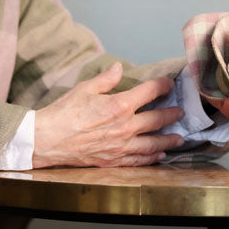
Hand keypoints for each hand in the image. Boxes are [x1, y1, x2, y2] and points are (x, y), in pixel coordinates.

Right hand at [33, 62, 185, 167]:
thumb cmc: (64, 112)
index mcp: (119, 105)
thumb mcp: (85, 88)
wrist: (47, 140)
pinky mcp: (113, 160)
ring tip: (180, 139)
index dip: (162, 86)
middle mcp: (125, 127)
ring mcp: (121, 146)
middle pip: (157, 120)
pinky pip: (138, 160)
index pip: (149, 92)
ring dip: (168, 141)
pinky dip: (152, 158)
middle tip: (181, 113)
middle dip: (172, 115)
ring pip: (153, 144)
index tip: (170, 84)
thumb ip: (106, 79)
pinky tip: (159, 156)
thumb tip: (119, 68)